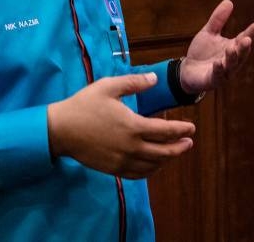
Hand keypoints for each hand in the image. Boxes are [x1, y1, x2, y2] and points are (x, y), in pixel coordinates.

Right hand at [47, 72, 194, 178]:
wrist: (61, 130)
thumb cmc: (84, 105)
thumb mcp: (108, 87)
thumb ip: (134, 83)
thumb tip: (154, 79)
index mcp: (133, 126)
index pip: (166, 131)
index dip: (181, 130)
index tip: (192, 128)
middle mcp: (132, 147)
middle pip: (164, 152)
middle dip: (180, 147)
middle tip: (189, 142)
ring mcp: (123, 160)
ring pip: (153, 165)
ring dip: (167, 160)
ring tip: (174, 153)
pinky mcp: (114, 169)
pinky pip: (138, 174)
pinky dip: (151, 170)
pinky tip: (154, 165)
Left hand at [179, 0, 253, 93]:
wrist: (188, 70)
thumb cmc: (202, 52)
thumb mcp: (209, 33)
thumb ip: (218, 19)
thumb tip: (229, 1)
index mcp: (232, 47)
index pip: (243, 39)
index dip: (251, 33)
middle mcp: (231, 60)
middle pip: (241, 54)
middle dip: (244, 48)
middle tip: (247, 39)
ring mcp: (224, 72)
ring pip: (231, 66)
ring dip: (232, 58)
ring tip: (231, 48)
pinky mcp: (213, 80)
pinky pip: (218, 75)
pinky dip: (218, 69)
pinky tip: (217, 63)